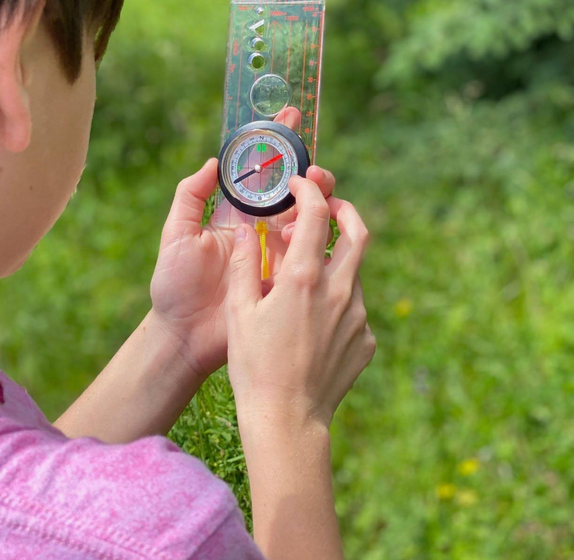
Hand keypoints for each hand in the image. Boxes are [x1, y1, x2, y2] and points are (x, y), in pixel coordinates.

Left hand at [149, 107, 335, 378]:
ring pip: (307, 216)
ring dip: (318, 195)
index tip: (290, 118)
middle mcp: (260, 230)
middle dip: (307, 171)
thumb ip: (190, 196)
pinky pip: (309, 249)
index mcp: (234, 216)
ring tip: (319, 183)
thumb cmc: (174, 285)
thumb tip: (214, 160)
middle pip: (292, 193)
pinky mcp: (286, 276)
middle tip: (313, 165)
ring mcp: (276, 252)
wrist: (185, 335)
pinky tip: (315, 219)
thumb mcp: (175, 234)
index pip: (259, 174)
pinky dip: (317, 230)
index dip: (274, 146)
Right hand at [225, 177, 375, 429]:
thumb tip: (249, 229)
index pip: (318, 215)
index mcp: (304, 279)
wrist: (287, 420)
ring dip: (336, 261)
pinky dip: (338, 298)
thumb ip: (245, 264)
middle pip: (359, 233)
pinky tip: (313, 320)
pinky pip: (355, 307)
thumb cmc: (254, 365)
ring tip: (307, 276)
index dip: (310, 192)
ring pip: (355, 272)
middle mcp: (339, 291)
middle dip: (346, 210)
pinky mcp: (366, 340)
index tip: (300, 185)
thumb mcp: (239, 311)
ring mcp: (358, 316)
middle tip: (330, 207)